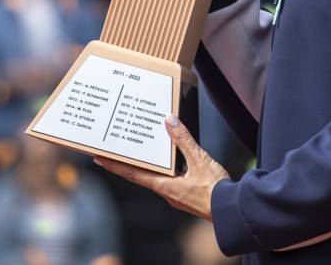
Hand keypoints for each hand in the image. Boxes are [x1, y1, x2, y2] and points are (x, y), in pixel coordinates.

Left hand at [94, 116, 229, 221]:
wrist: (231, 210)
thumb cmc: (215, 189)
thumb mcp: (199, 159)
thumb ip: (184, 140)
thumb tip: (169, 121)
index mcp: (165, 186)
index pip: (134, 174)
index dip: (116, 166)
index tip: (99, 159)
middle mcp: (167, 193)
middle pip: (141, 177)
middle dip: (127, 166)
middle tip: (112, 154)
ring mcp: (176, 196)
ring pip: (156, 179)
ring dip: (145, 168)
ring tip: (137, 156)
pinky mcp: (187, 196)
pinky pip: (169, 181)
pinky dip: (162, 172)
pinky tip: (168, 165)